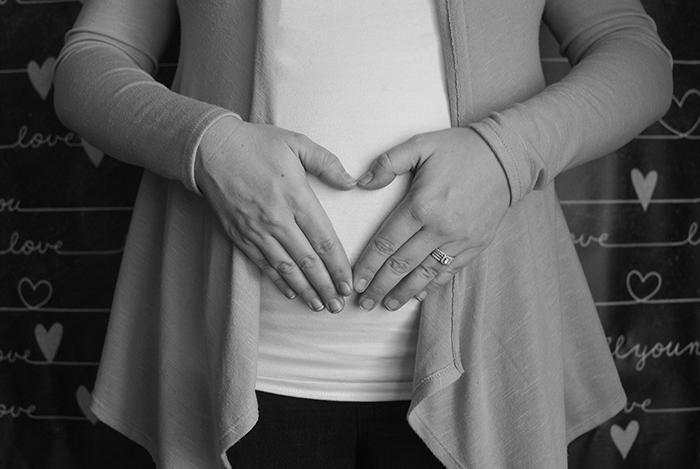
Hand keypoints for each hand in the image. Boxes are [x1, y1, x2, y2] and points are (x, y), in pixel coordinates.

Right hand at [196, 118, 355, 312]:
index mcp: (296, 196)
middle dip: (326, 286)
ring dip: (304, 290)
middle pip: (308, 261)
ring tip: (319, 306)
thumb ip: (327, 163)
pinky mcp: (239, 234)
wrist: (209, 148)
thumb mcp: (297, 143)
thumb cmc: (256, 143)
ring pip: (286, 267)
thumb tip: (352, 182)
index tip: (348, 283)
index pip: (324, 240)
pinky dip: (277, 280)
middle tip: (339, 305)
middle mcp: (277, 218)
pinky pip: (262, 263)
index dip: (338, 266)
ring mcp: (256, 229)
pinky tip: (291, 292)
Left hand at [352, 128, 509, 310]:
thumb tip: (361, 183)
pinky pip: (449, 271)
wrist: (506, 157)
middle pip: (402, 265)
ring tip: (387, 305)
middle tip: (363, 302)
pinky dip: (431, 285)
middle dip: (380, 286)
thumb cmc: (460, 149)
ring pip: (425, 273)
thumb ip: (387, 162)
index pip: (386, 243)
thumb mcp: (420, 145)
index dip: (368, 266)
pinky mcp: (475, 245)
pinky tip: (417, 295)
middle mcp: (440, 227)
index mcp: (421, 205)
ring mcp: (460, 239)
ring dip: (403, 292)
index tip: (355, 281)